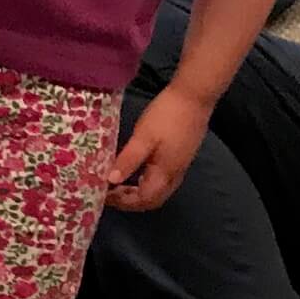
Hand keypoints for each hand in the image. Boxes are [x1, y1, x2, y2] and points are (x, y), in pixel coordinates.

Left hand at [105, 86, 212, 211]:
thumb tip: (110, 181)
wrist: (195, 95)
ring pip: (158, 190)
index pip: (143, 200)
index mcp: (164, 173)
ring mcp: (180, 165)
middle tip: (110, 194)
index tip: (104, 196)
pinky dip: (146, 182)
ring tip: (119, 184)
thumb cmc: (167, 115)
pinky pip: (162, 179)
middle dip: (130, 202)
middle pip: (152, 200)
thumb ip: (128, 161)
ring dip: (138, 192)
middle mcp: (175, 174)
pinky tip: (136, 171)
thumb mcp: (142, 138)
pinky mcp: (181, 156)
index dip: (123, 202)